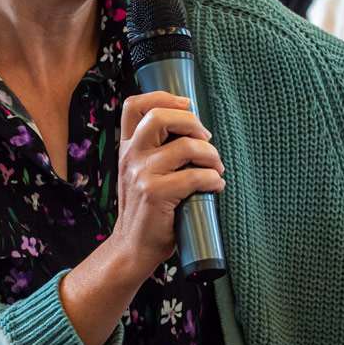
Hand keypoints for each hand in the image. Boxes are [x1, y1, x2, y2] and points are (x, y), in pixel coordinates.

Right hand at [109, 90, 225, 278]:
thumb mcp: (141, 174)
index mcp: (127, 147)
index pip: (133, 105)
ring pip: (185, 147)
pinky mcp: (155, 194)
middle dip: (192, 122)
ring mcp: (141, 174)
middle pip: (159, 116)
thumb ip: (156, 152)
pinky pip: (195, 176)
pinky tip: (216, 186)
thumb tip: (196, 132)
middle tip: (206, 139)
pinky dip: (213, 179)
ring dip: (211, 155)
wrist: (133, 247)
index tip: (186, 104)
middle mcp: (131, 156)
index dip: (162, 97)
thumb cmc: (147, 210)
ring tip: (216, 168)